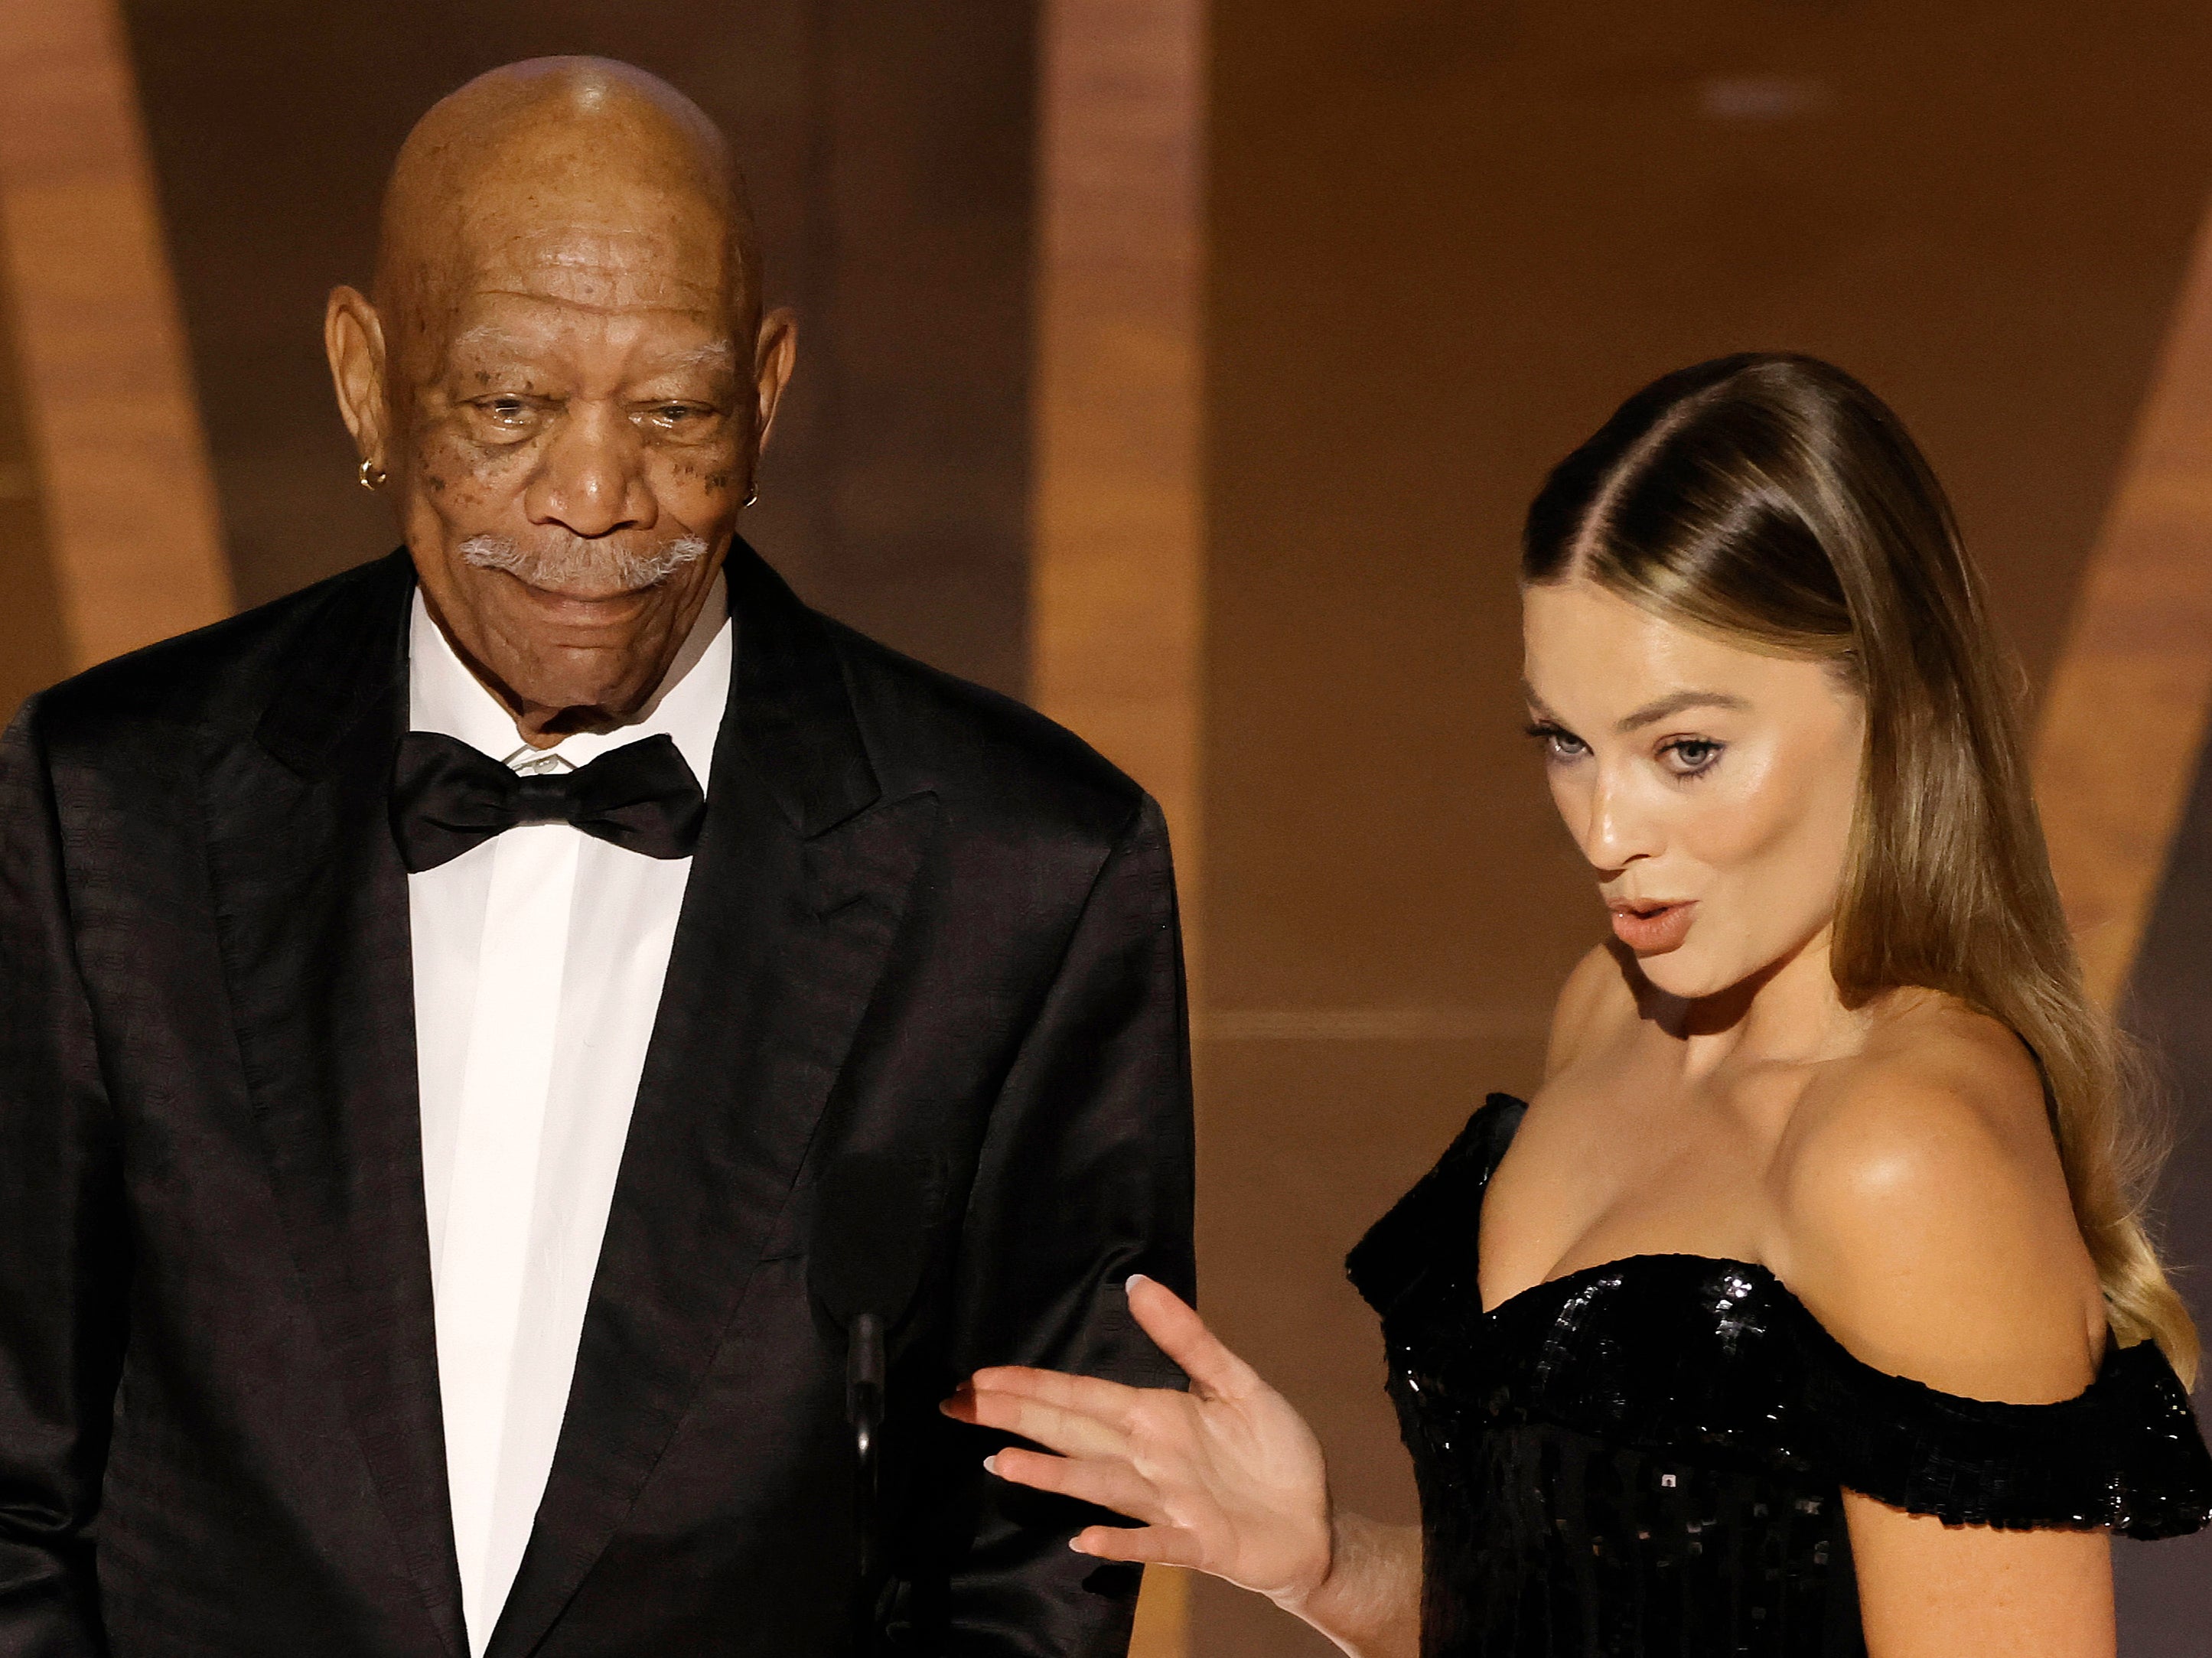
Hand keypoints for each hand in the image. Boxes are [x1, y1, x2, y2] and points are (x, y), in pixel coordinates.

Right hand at [941, 1275, 1335, 1609]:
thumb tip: (1138, 1282)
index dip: (1032, 1385)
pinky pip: (1155, 1543)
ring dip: (1051, 1475)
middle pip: (1073, 1433)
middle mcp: (1149, 1460)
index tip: (979, 1376)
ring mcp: (1168, 1504)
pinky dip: (1121, 1542)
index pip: (1082, 1396)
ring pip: (1098, 1484)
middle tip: (957, 1404)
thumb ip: (1187, 1337)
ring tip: (999, 1460)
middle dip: (1017, 1417)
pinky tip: (1083, 1540)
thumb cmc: (1271, 1454)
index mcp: (1155, 1417)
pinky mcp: (1199, 1544)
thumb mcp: (1236, 1382)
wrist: (1313, 1525)